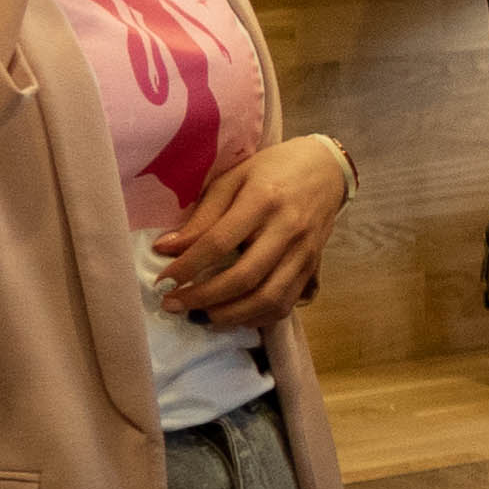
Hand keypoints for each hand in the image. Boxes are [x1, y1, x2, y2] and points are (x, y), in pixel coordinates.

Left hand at [151, 135, 351, 328]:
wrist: (326, 170)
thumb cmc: (271, 170)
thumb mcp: (232, 180)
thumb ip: (202, 217)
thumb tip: (166, 249)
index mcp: (263, 200)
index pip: (219, 243)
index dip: (186, 267)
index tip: (162, 282)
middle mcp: (288, 229)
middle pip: (245, 277)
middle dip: (203, 298)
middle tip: (173, 305)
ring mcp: (304, 252)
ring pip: (269, 298)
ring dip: (230, 316)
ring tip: (201, 317)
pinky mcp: (313, 267)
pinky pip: (286, 303)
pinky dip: (257, 318)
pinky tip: (233, 316)